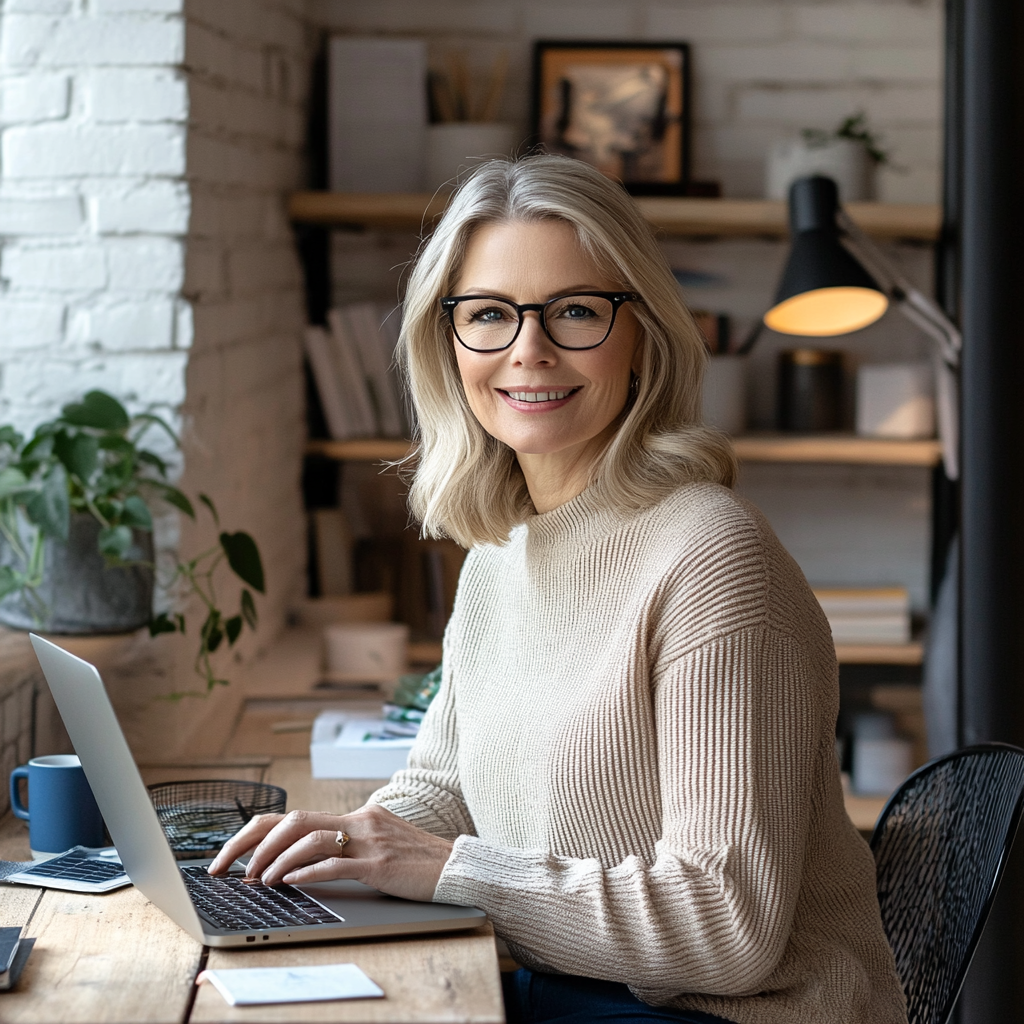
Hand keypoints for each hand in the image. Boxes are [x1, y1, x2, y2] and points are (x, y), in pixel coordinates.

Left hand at [207, 805, 453, 902]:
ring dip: (274, 860)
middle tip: (226, 868)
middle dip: (252, 843)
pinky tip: (288, 883)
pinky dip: (305, 872)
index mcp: (356, 816)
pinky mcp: (380, 863)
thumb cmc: (417, 863)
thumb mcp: (378, 845)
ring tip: (257, 880)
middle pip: (292, 820)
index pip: (293, 815)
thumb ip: (346, 846)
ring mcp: (370, 840)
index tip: (229, 855)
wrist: (457, 867)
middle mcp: (359, 820)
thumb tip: (299, 864)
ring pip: (309, 839)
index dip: (255, 833)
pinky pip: (335, 863)